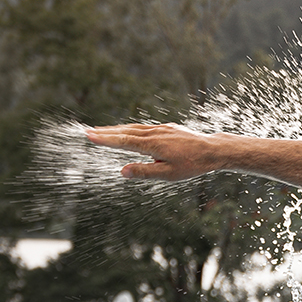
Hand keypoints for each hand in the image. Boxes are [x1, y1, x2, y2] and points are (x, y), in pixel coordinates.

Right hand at [83, 123, 219, 180]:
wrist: (213, 150)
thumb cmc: (192, 165)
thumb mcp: (169, 174)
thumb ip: (145, 172)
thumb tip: (123, 171)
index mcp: (154, 144)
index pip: (124, 141)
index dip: (106, 139)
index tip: (90, 136)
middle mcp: (156, 133)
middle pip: (125, 132)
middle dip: (106, 132)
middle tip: (87, 132)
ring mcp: (161, 128)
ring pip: (134, 128)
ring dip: (116, 129)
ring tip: (101, 132)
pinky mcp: (167, 128)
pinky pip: (143, 127)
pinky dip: (130, 129)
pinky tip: (125, 131)